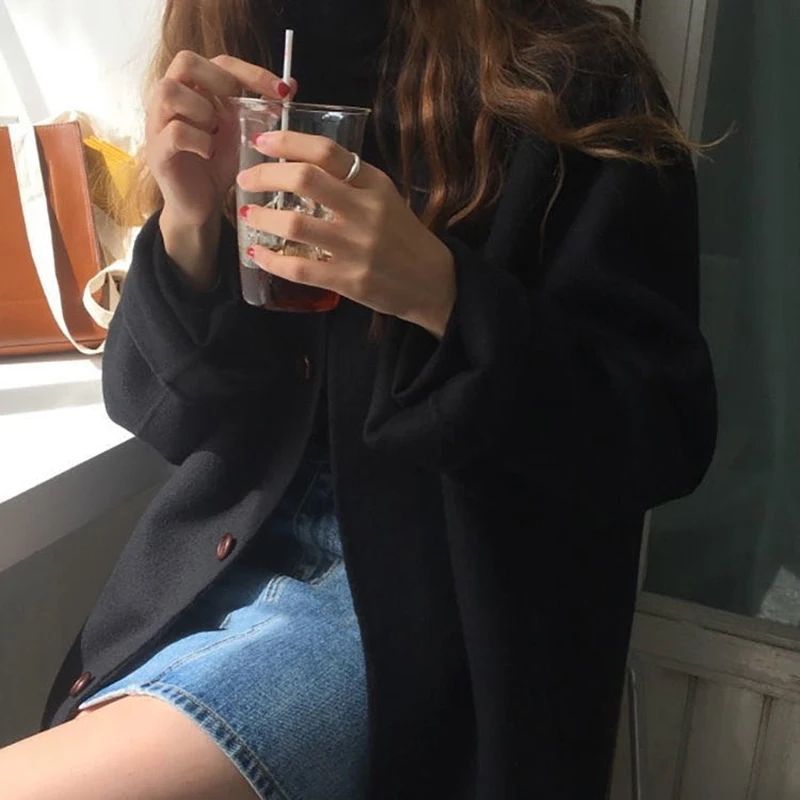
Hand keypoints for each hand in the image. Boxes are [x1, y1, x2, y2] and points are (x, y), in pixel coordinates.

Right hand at [146, 51, 296, 226]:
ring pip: (169, 91)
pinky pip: (176, 132)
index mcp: (194, 90)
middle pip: (184, 61)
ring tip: (216, 131)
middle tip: (238, 106)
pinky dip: (198, 140)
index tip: (281, 91)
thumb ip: (260, 109)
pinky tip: (209, 153)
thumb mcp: (242, 133)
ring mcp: (159, 124)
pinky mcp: (158, 152)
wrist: (200, 206)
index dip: (251, 71)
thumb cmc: (216, 166)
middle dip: (219, 79)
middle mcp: (171, 101)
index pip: (219, 61)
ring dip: (202, 108)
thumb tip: (290, 86)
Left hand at [237, 131, 455, 337]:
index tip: (262, 141)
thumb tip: (299, 168)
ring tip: (248, 217)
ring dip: (262, 219)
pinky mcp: (350, 280)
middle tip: (246, 180)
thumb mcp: (386, 199)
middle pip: (305, 180)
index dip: (288, 142)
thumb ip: (351, 183)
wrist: (433, 283)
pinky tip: (258, 254)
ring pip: (296, 225)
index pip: (327, 151)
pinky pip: (300, 268)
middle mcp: (366, 211)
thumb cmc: (404, 238)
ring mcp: (357, 248)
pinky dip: (272, 260)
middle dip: (265, 176)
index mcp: (375, 185)